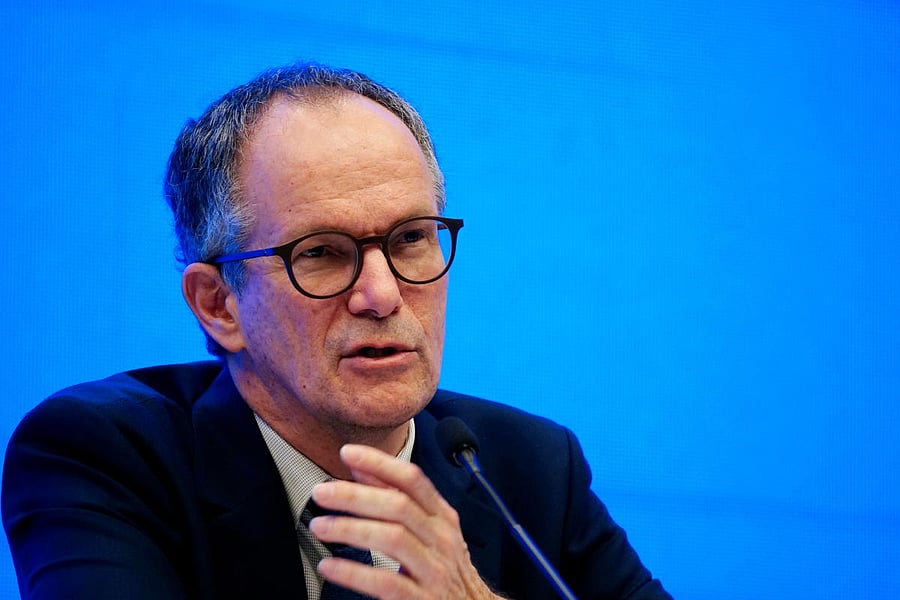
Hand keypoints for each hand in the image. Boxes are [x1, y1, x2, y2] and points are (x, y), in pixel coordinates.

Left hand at [308, 444, 503, 599]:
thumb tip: (361, 468)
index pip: (413, 479)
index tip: (349, 453)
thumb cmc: (446, 570)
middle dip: (356, 495)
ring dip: (351, 529)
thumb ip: (395, 498)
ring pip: (392, 538)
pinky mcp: (423, 599)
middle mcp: (441, 539)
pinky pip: (386, 581)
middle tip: (322, 492)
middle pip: (399, 506)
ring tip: (320, 526)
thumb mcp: (429, 531)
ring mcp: (434, 570)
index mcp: (442, 517)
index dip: (380, 463)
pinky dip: (353, 572)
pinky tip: (330, 565)